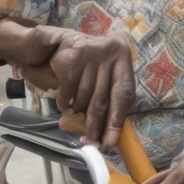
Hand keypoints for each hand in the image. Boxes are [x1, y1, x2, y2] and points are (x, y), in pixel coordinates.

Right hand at [23, 26, 135, 146]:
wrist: (60, 41)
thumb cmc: (90, 62)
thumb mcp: (105, 72)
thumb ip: (110, 95)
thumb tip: (108, 134)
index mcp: (122, 56)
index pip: (123, 92)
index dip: (117, 119)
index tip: (111, 140)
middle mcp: (108, 52)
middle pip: (103, 98)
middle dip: (96, 125)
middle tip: (91, 142)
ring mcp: (89, 55)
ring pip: (84, 97)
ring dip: (78, 114)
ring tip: (74, 120)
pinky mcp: (69, 59)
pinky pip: (68, 92)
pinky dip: (66, 104)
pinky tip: (66, 106)